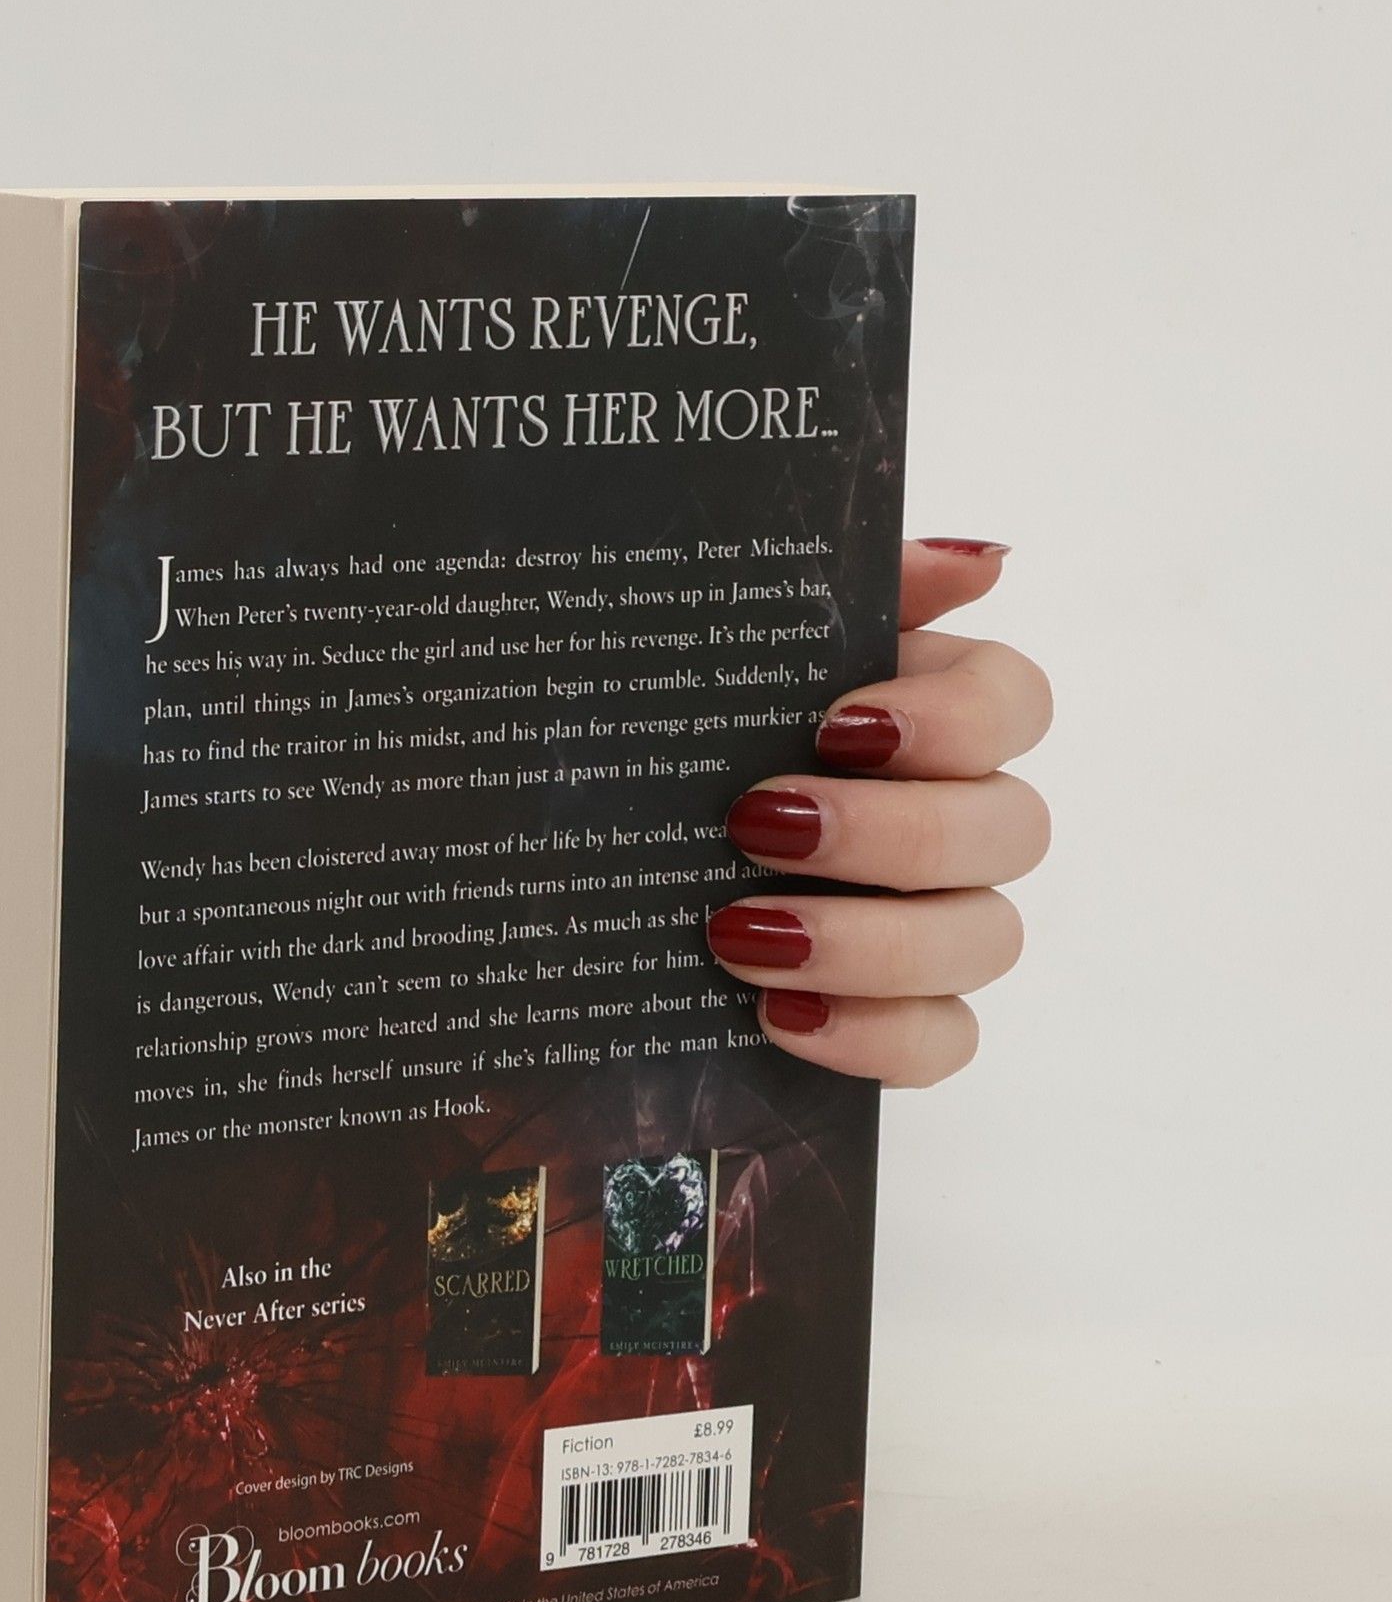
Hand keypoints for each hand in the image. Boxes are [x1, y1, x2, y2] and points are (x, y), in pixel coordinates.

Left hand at [707, 538, 1050, 1085]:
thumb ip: (828, 590)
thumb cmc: (659, 740)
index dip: (953, 719)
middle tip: (755, 826)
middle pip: (1011, 828)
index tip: (836, 726)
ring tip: (739, 935)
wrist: (585, 872)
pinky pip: (944, 1042)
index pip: (1016, 701)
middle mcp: (953, 817)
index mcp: (922, 714)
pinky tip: (776, 1014)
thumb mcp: (711, 647)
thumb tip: (977, 558)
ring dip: (872, 939)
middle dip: (892, 831)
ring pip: (987, 940)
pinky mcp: (900, 1018)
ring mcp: (938, 926)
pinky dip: (872, 1034)